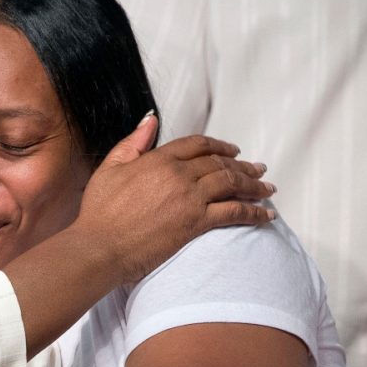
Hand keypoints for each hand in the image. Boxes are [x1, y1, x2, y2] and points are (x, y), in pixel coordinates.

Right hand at [79, 115, 274, 282]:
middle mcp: (179, 174)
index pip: (197, 145)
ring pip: (231, 183)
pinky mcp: (197, 222)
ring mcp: (190, 198)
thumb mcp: (109, 169)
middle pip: (220, 163)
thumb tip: (150, 120)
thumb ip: (132, 143)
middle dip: (243, 165)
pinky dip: (253, 212)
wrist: (100, 247)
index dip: (219, 145)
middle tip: (258, 169)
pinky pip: (234, 212)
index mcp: (158, 159)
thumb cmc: (99, 213)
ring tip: (268, 188)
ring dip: (254, 185)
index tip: (232, 150)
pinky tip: (265, 215)